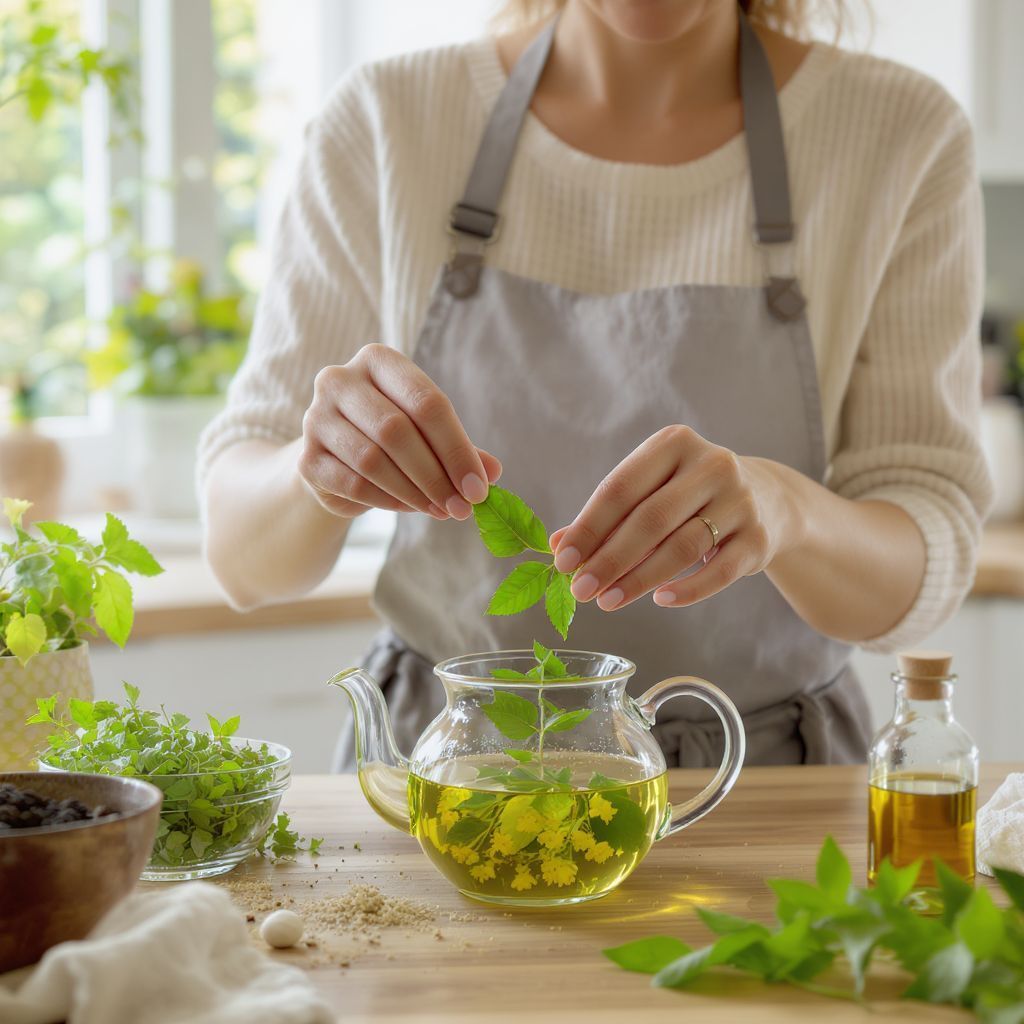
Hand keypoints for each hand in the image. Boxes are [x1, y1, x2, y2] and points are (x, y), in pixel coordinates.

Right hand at [298, 343, 500, 519]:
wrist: (337, 461)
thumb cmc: (393, 440)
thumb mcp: (430, 436)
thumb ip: (460, 449)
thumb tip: (493, 472)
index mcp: (379, 361)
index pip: (425, 402)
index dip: (456, 448)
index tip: (479, 487)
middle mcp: (340, 380)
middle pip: (396, 430)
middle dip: (436, 474)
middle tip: (463, 506)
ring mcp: (316, 417)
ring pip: (372, 459)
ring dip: (414, 491)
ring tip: (441, 510)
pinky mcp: (306, 458)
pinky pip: (353, 483)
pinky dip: (388, 501)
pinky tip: (411, 507)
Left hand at [549, 426, 797, 609]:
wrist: (767, 498)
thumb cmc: (688, 495)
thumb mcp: (650, 491)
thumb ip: (607, 517)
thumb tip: (558, 546)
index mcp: (673, 444)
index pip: (621, 488)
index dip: (588, 526)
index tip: (562, 559)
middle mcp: (711, 465)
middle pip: (650, 520)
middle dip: (609, 559)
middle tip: (581, 590)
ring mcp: (740, 501)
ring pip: (681, 548)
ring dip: (639, 579)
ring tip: (608, 601)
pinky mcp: (759, 538)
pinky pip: (719, 571)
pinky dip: (688, 590)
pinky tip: (660, 600)